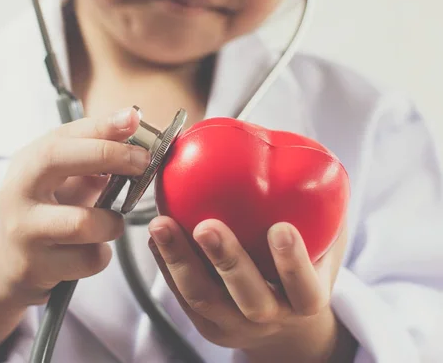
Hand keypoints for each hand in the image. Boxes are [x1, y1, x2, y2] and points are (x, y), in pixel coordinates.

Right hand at [0, 107, 150, 360]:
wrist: (10, 263)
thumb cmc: (48, 210)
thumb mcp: (62, 177)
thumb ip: (92, 151)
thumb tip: (133, 122)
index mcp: (27, 163)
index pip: (63, 135)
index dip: (101, 126)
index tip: (134, 120)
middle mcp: (18, 191)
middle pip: (57, 159)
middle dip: (107, 154)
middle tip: (143, 160)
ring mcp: (24, 230)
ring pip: (83, 222)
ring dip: (111, 222)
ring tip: (110, 223)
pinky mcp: (36, 266)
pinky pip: (89, 259)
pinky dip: (101, 254)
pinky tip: (92, 249)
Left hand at [148, 217, 355, 361]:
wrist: (287, 326)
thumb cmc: (306, 269)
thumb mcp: (326, 244)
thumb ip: (320, 211)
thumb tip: (298, 155)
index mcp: (306, 301)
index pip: (304, 288)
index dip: (293, 263)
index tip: (280, 228)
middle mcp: (270, 318)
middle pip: (248, 298)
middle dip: (227, 260)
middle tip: (206, 226)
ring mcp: (233, 325)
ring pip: (202, 298)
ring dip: (179, 260)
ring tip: (161, 224)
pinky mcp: (204, 324)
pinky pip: (180, 296)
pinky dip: (165, 264)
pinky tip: (156, 236)